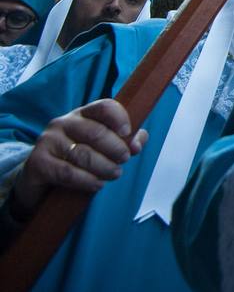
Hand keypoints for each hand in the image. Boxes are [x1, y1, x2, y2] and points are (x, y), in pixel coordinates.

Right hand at [10, 99, 147, 217]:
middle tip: (124, 159)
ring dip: (104, 167)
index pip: (104, 107)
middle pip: (96, 132)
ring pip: (83, 154)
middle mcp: (63, 123)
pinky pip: (68, 172)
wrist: (38, 177)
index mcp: (83, 114)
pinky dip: (87, 180)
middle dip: (115, 148)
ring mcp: (48, 141)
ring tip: (115, 174)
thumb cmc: (76, 158)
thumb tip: (138, 143)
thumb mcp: (100, 146)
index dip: (119, 118)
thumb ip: (124, 141)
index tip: (128, 133)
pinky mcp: (38, 162)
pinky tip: (97, 184)